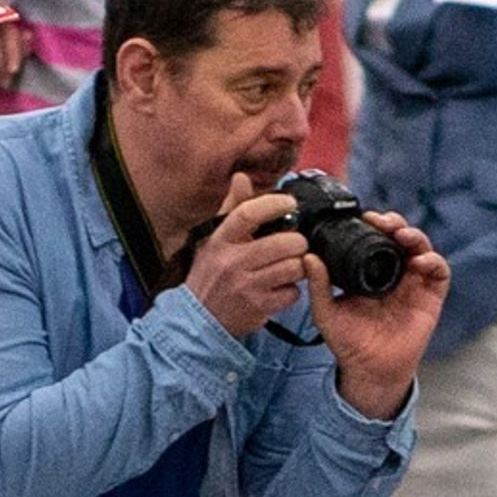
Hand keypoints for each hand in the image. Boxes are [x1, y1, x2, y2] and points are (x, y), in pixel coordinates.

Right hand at [183, 175, 311, 339]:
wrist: (198, 320)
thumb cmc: (210, 275)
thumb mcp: (213, 240)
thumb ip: (232, 209)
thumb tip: (241, 177)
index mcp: (220, 241)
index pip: (248, 213)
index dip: (274, 204)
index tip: (290, 203)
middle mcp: (232, 262)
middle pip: (283, 242)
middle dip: (297, 242)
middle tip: (295, 244)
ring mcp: (246, 286)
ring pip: (293, 267)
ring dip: (298, 266)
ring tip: (289, 266)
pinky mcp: (258, 307)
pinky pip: (292, 293)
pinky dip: (291, 291)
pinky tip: (280, 288)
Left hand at [309, 211, 449, 420]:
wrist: (369, 369)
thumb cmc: (349, 341)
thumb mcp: (326, 312)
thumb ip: (319, 286)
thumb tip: (308, 257)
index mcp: (371, 271)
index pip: (377, 238)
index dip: (375, 224)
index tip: (365, 217)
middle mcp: (394, 273)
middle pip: (401, 237)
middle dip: (395, 223)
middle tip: (383, 222)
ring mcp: (414, 283)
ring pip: (422, 248)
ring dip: (415, 236)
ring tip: (402, 235)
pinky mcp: (431, 296)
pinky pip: (439, 272)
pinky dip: (433, 260)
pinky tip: (420, 261)